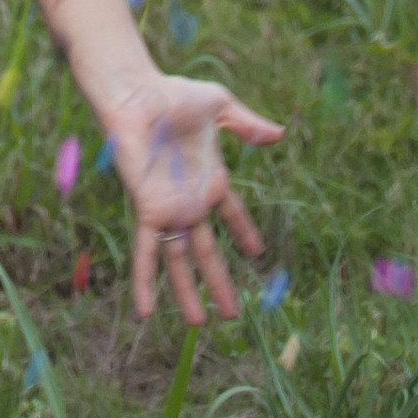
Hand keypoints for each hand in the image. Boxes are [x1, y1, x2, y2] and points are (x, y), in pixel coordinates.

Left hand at [94, 66, 286, 322]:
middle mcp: (189, 200)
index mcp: (209, 178)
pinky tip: (146, 310)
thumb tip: (279, 134)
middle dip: (219, 282)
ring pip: (179, 261)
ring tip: (197, 323)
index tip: (256, 253)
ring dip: (187, 293)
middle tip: (232, 313)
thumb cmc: (174, 95)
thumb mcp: (220, 107)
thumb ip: (247, 125)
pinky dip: (145, 281)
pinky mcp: (149, 210)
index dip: (242, 231)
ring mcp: (169, 209)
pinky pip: (146, 253)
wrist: (138, 93)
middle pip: (206, 251)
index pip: (230, 214)